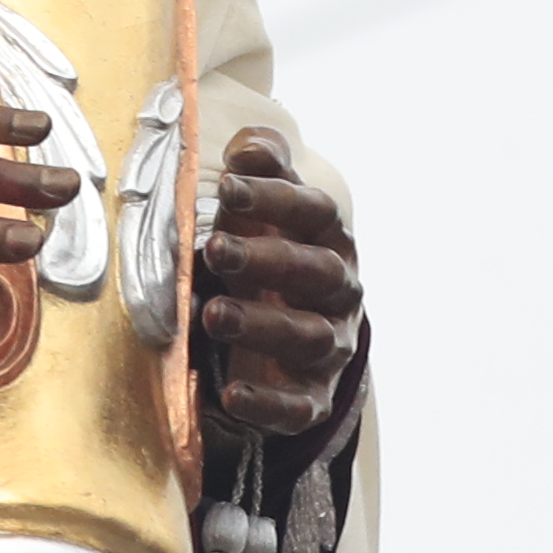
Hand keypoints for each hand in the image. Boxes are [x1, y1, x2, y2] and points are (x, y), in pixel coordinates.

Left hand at [196, 131, 359, 436]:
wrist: (293, 336)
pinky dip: (268, 402)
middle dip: (266, 260)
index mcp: (329, 238)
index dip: (274, 197)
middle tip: (214, 249)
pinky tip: (231, 392)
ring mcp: (331, 345)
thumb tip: (250, 146)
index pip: (314, 211)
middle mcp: (340, 290)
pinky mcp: (314, 396)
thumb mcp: (264, 208)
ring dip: (262, 325)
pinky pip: (299, 406)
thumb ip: (263, 168)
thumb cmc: (269, 254)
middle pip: (316, 271)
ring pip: (309, 335)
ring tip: (212, 314)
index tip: (228, 184)